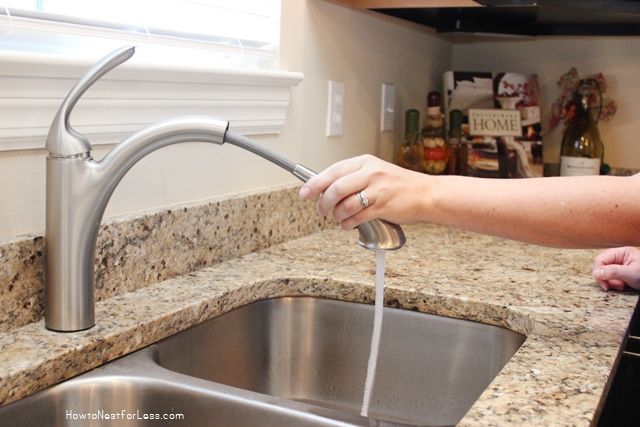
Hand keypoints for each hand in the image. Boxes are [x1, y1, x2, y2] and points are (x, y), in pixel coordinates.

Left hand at [298, 155, 428, 229]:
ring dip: (335, 216)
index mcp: (365, 162)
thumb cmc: (399, 185)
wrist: (426, 194)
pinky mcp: (382, 207)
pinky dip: (347, 224)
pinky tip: (348, 224)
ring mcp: (377, 190)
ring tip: (337, 218)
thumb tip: (325, 189)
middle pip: (335, 188)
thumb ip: (352, 178)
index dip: (315, 183)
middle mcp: (370, 173)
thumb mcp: (375, 172)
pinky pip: (356, 218)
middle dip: (323, 203)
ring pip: (344, 205)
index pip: (333, 171)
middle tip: (320, 210)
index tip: (304, 192)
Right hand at [592, 246, 639, 290]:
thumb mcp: (631, 273)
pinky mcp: (622, 272)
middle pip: (601, 266)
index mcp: (621, 252)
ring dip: (609, 281)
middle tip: (610, 286)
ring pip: (605, 272)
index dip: (598, 271)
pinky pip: (611, 277)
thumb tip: (596, 273)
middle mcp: (619, 257)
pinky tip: (621, 286)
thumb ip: (613, 272)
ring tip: (619, 286)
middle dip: (604, 278)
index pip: (600, 260)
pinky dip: (614, 283)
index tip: (603, 283)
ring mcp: (620, 265)